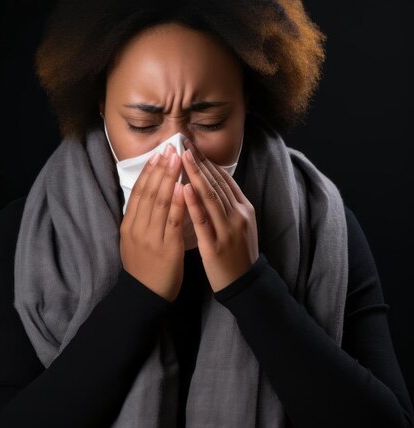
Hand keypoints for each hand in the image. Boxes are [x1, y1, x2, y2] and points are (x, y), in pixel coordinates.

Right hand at [120, 144, 185, 302]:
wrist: (145, 297)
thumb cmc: (144, 268)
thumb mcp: (134, 241)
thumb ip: (140, 219)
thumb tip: (148, 195)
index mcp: (129, 225)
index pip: (138, 192)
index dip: (148, 171)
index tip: (158, 153)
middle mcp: (137, 228)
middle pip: (149, 192)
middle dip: (160, 168)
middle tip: (170, 148)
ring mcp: (151, 238)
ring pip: (160, 203)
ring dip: (169, 179)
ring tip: (178, 159)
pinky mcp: (167, 248)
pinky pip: (173, 222)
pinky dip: (179, 203)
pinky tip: (184, 188)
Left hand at [180, 138, 259, 291]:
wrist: (246, 284)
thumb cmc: (239, 253)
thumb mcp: (240, 225)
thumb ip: (229, 205)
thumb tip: (212, 183)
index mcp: (243, 208)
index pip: (224, 179)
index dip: (207, 161)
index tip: (192, 146)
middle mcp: (238, 215)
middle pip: (216, 183)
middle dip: (199, 162)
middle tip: (183, 143)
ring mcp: (228, 230)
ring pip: (211, 197)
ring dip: (195, 175)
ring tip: (182, 157)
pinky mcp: (216, 245)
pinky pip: (203, 221)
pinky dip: (193, 203)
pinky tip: (183, 188)